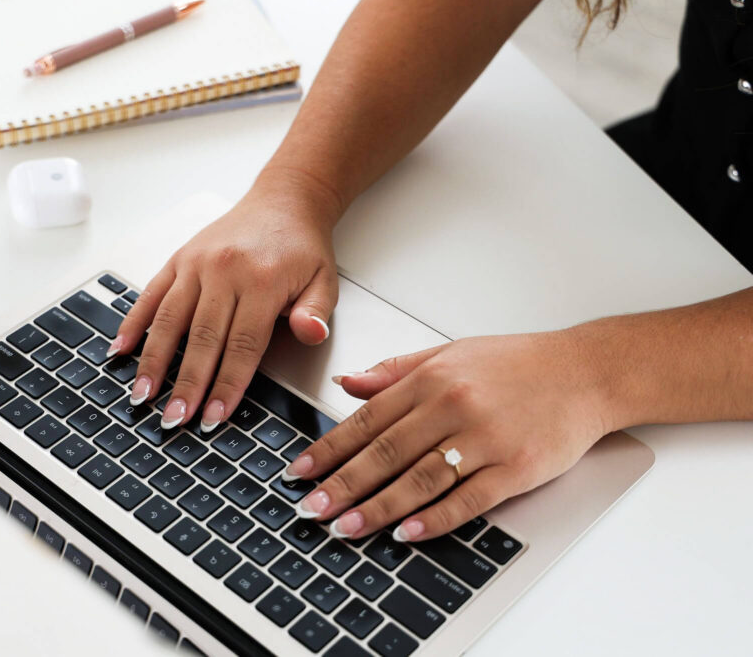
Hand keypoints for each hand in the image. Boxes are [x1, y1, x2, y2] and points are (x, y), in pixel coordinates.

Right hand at [111, 176, 339, 432]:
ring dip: (153, 361)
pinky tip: (119, 350)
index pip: (242, 345)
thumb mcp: (325, 280)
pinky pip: (151, 294)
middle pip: (202, 338)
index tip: (213, 417)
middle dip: (186, 383)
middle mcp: (225, 271)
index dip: (226, 385)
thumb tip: (311, 334)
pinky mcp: (179, 259)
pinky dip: (133, 323)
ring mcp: (197, 263)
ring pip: (170, 320)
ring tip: (142, 396)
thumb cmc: (302, 247)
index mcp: (263, 281)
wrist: (283, 201)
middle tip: (174, 418)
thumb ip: (316, 312)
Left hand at [282, 329, 616, 541]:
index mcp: (432, 378)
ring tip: (346, 528)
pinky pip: (468, 499)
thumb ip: (395, 370)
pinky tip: (407, 533)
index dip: (328, 449)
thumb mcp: (450, 353)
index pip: (366, 419)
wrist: (585, 372)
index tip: (300, 471)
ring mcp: (485, 439)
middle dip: (342, 485)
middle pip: (385, 453)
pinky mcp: (517, 468)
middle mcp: (454, 407)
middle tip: (311, 509)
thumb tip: (347, 382)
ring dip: (379, 507)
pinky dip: (435, 519)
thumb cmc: (518, 364)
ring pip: (420, 479)